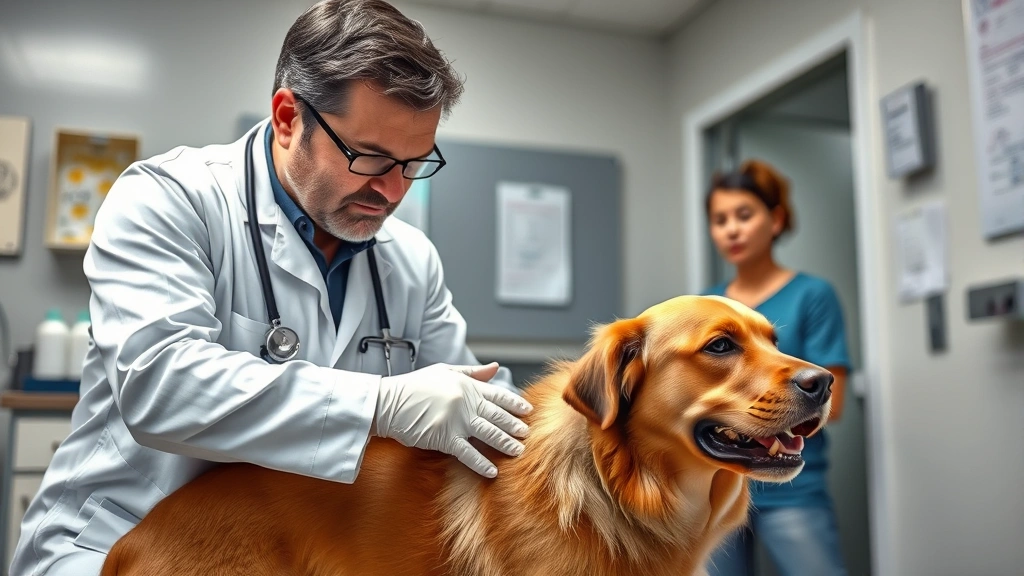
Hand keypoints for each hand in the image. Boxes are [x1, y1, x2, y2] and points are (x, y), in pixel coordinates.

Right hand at [374, 362, 532, 477]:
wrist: (388, 402)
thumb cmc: (414, 386)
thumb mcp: (443, 372)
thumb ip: (471, 373)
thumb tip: (495, 368)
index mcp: (466, 385)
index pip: (497, 395)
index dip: (515, 403)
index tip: (528, 410)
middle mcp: (464, 402)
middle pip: (497, 415)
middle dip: (514, 425)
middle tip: (527, 433)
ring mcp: (456, 420)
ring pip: (488, 433)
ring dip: (505, 443)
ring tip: (518, 451)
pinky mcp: (444, 438)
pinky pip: (467, 453)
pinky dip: (480, 463)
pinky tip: (492, 471)